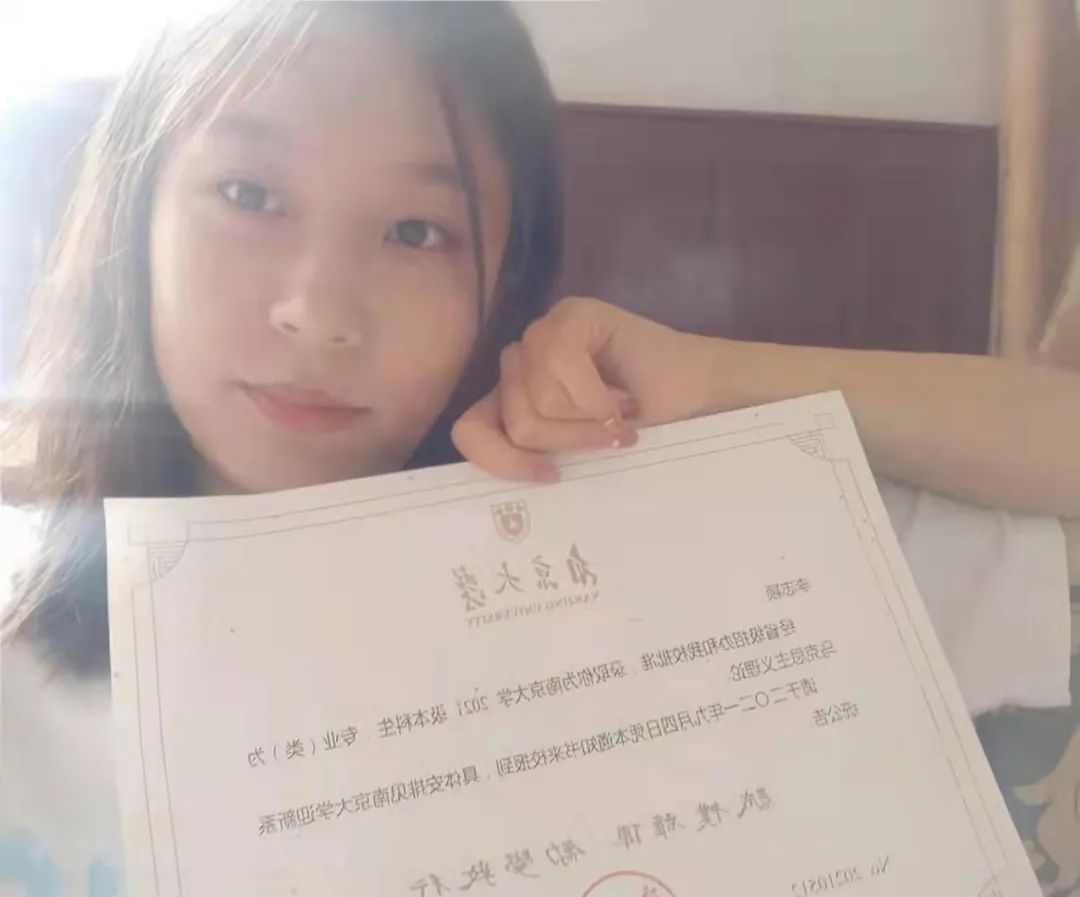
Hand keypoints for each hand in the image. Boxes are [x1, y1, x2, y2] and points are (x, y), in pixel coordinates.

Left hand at [452, 297, 725, 480]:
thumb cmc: (642, 429)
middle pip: (515, 421)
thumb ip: (534, 455)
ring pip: (539, 400)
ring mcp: (542, 332)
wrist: (699, 397)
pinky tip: (623, 395)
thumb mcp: (576, 453)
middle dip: (570, 440)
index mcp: (512, 398)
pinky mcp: (571, 313)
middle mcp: (519, 362)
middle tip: (611, 435)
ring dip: (590, 420)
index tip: (551, 476)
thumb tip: (498, 487)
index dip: (502, 461)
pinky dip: (598, 394)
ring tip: (620, 413)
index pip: (469, 431)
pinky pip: (563, 364)